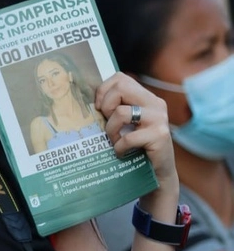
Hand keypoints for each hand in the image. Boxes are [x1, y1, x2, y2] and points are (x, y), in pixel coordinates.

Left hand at [95, 73, 176, 189]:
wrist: (157, 172)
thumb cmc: (136, 147)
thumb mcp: (126, 124)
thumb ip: (115, 109)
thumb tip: (89, 102)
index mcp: (145, 97)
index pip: (120, 78)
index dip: (104, 91)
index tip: (100, 109)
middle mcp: (155, 103)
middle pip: (121, 87)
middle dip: (106, 106)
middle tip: (108, 123)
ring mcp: (159, 118)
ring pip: (121, 112)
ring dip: (111, 130)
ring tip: (115, 140)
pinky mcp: (160, 135)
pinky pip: (128, 137)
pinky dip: (119, 147)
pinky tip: (121, 153)